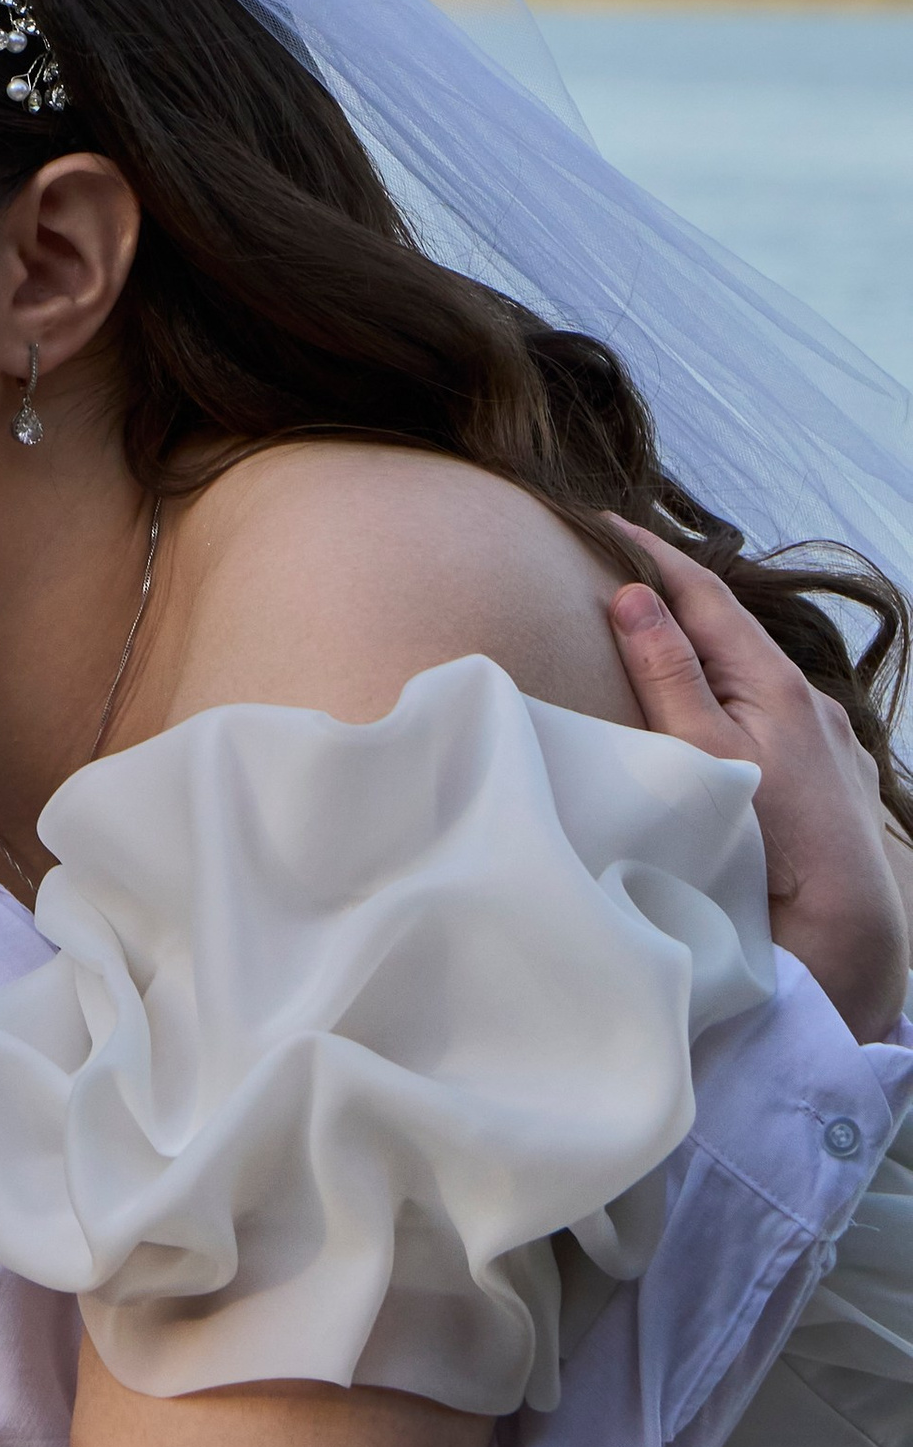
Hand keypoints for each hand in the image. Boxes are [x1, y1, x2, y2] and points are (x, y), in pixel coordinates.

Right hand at [609, 522, 909, 1041]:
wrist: (842, 927)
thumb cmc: (762, 844)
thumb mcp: (699, 752)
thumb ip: (667, 674)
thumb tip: (633, 596)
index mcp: (773, 682)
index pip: (703, 595)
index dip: (652, 553)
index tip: (604, 520)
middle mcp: (810, 699)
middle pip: (733, 628)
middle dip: (679, 597)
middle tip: (624, 567)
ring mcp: (829, 736)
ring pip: (758, 674)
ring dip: (710, 650)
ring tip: (663, 640)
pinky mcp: (836, 772)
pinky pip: (778, 712)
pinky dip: (738, 696)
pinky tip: (724, 716)